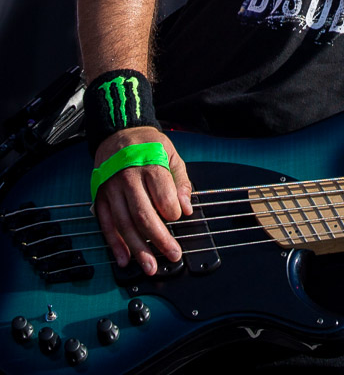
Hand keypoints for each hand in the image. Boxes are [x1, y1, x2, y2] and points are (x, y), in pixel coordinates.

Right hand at [92, 127, 192, 274]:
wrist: (117, 133)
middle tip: (173, 255)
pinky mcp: (99, 197)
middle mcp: (127, 179)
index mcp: (148, 165)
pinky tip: (124, 259)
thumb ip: (180, 181)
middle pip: (143, 213)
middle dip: (159, 238)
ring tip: (150, 266)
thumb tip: (187, 208)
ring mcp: (110, 189)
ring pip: (124, 223)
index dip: (172, 210)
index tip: (179, 218)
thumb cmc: (149, 145)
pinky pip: (105, 223)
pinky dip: (114, 243)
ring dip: (137, 248)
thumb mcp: (171, 153)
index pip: (161, 194)